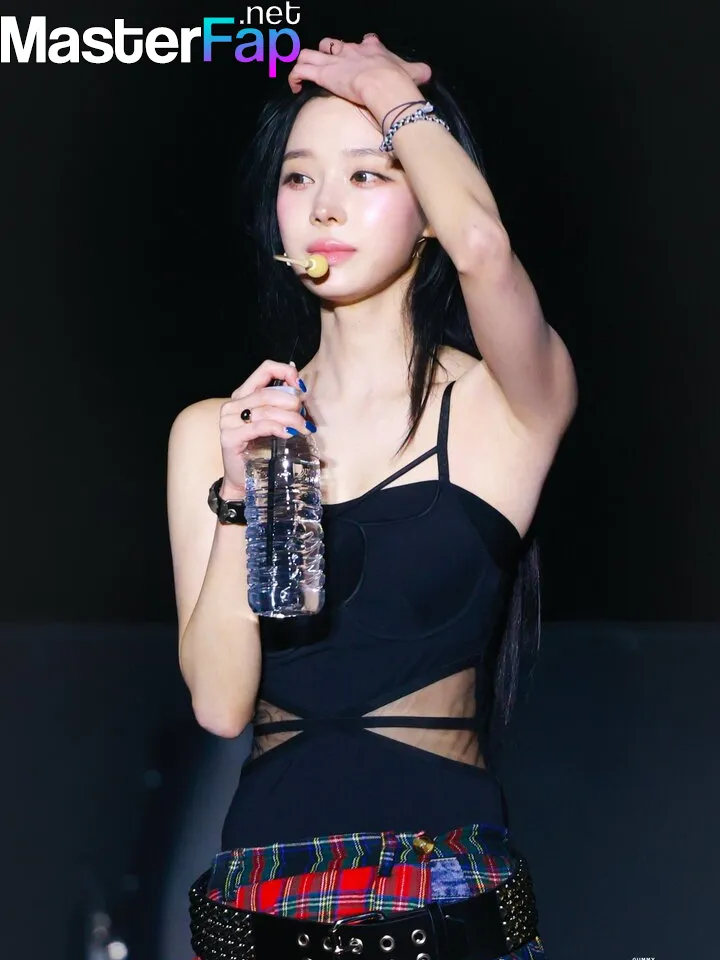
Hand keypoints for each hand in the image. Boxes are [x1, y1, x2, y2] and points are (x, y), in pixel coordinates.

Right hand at [219, 360, 309, 497]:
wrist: (244, 479)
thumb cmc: (261, 450)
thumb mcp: (274, 423)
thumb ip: (283, 406)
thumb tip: (302, 391)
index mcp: (243, 395)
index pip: (264, 369)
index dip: (285, 372)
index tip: (301, 387)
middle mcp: (233, 405)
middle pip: (268, 393)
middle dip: (292, 403)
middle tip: (304, 417)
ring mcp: (228, 421)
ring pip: (266, 410)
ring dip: (290, 418)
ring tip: (303, 428)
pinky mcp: (230, 437)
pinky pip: (260, 426)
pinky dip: (278, 427)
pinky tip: (288, 433)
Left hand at [287, 33, 430, 104]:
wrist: (384, 84)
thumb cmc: (398, 80)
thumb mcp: (414, 72)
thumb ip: (418, 71)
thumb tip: (427, 73)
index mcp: (372, 49)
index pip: (364, 42)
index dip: (360, 48)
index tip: (361, 56)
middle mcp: (351, 51)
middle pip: (333, 44)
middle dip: (328, 53)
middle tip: (328, 66)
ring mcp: (335, 61)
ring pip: (311, 53)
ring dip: (306, 61)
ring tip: (305, 73)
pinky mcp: (323, 73)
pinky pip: (301, 69)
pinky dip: (295, 76)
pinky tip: (295, 86)